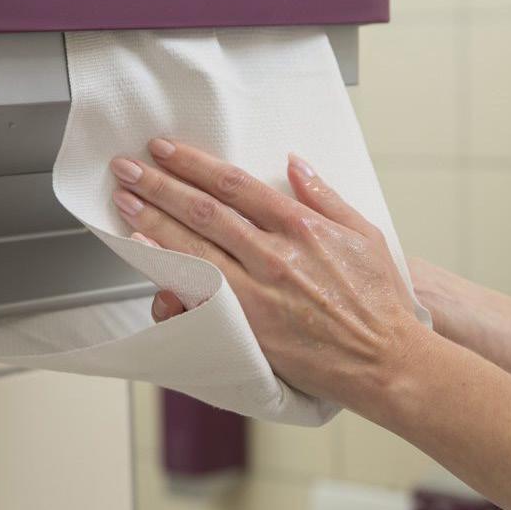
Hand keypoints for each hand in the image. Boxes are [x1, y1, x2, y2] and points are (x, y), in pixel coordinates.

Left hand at [108, 139, 427, 410]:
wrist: (384, 360)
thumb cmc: (379, 302)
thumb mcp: (365, 234)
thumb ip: (325, 196)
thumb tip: (295, 164)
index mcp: (302, 226)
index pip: (234, 185)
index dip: (194, 164)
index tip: (166, 150)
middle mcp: (275, 255)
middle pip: (204, 211)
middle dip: (160, 185)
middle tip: (127, 168)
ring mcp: (259, 292)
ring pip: (194, 249)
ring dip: (153, 221)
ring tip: (126, 201)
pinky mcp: (250, 327)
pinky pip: (199, 295)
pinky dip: (169, 273)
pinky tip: (146, 255)